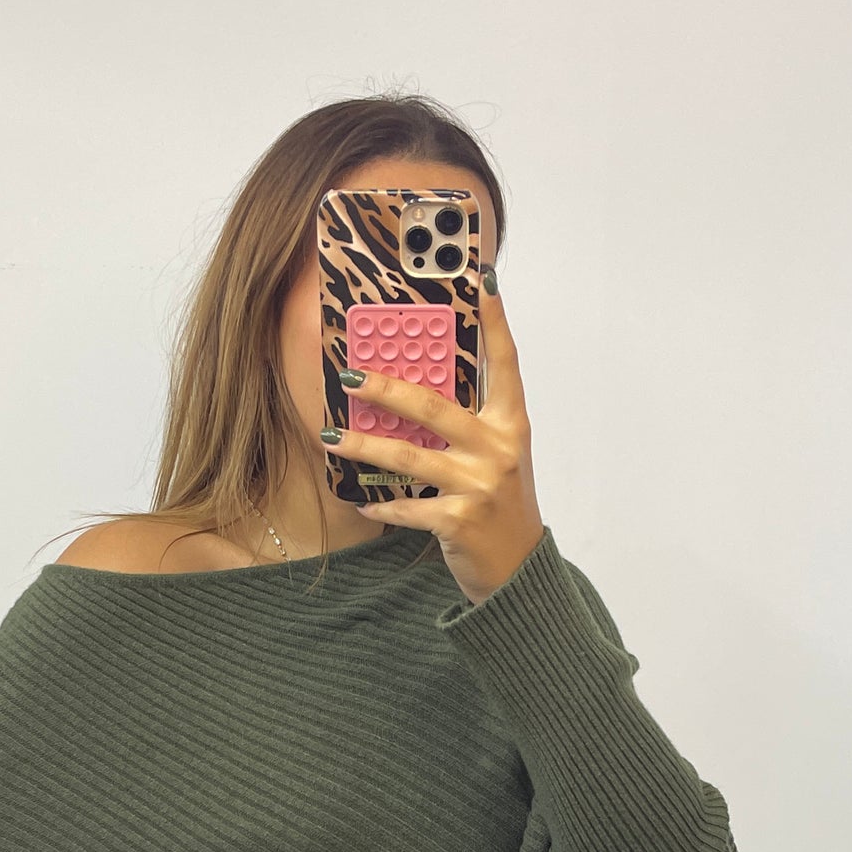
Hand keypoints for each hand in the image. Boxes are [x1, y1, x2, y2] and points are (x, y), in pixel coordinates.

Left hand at [322, 274, 544, 603]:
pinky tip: (360, 501)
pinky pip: (407, 507)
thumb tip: (416, 389)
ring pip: (409, 456)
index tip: (481, 281)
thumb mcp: (497, 457)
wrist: (519, 570)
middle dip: (387, 388)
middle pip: (435, 407)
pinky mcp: (459, 521)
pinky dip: (381, 504)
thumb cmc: (500, 504)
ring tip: (332, 435)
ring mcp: (480, 485)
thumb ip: (469, 424)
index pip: (506, 363)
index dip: (495, 322)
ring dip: (365, 445)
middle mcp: (499, 449)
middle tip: (349, 375)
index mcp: (511, 425)